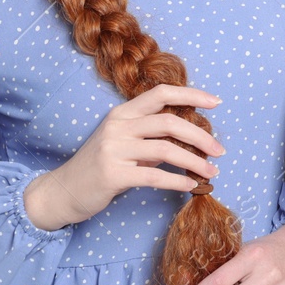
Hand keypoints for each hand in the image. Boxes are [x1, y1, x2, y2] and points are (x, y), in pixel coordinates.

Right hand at [23, 85, 224, 230]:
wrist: (63, 190)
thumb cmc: (101, 166)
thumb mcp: (124, 143)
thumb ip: (152, 136)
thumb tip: (192, 136)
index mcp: (123, 113)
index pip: (161, 93)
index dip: (191, 95)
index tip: (217, 103)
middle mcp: (118, 125)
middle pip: (170, 122)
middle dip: (201, 136)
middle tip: (220, 151)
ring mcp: (113, 148)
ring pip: (166, 149)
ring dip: (195, 161)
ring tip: (212, 172)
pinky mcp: (112, 173)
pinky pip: (154, 176)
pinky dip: (177, 180)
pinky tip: (191, 185)